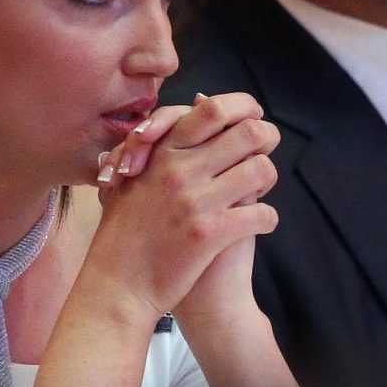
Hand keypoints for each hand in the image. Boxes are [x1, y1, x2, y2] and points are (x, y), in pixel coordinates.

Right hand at [79, 92, 280, 317]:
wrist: (117, 285)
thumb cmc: (124, 234)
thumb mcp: (132, 178)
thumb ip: (164, 140)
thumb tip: (199, 100)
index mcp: (162, 152)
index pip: (214, 109)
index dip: (244, 109)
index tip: (253, 119)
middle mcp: (180, 170)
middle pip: (248, 133)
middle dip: (267, 139)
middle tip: (267, 151)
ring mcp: (195, 201)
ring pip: (261, 170)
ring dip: (268, 179)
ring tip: (260, 192)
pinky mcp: (209, 234)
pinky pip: (262, 214)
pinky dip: (267, 219)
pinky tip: (258, 224)